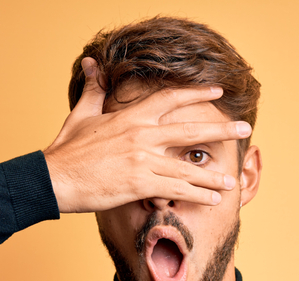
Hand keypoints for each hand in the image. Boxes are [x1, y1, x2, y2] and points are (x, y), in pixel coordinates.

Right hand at [43, 57, 251, 213]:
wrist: (54, 178)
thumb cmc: (66, 150)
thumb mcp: (81, 115)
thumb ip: (94, 90)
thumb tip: (90, 63)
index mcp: (130, 117)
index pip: (170, 99)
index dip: (196, 93)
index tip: (218, 90)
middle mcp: (141, 135)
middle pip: (190, 129)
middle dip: (221, 129)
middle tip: (244, 128)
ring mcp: (143, 159)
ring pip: (187, 166)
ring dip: (212, 175)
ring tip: (231, 179)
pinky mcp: (140, 183)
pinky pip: (176, 190)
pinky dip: (197, 194)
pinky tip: (213, 199)